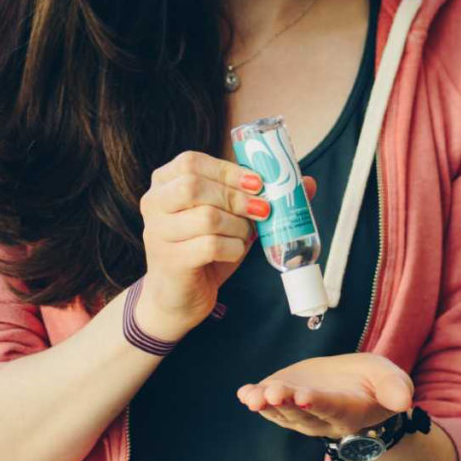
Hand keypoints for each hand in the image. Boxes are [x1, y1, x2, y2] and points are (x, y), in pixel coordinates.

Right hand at [137, 150, 315, 339]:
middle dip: (236, 197)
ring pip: (206, 217)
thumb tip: (307, 182)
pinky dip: (232, 248)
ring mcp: (157, 233)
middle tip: (262, 210)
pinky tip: (234, 252)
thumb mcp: (230, 219)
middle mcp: (153, 204)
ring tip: (244, 236)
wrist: (178, 298)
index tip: (257, 183)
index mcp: (164, 184)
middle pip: (195, 186)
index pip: (191, 162)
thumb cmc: (204, 251)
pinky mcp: (170, 260)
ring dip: (237, 226)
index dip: (228, 170)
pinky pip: (210, 246)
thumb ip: (259, 199)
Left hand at [235, 353, 413, 438]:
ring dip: (265, 403)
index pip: (330, 408)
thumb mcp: (392, 380)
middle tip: (273, 393)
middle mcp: (319, 417)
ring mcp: (298, 410)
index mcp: (347, 411)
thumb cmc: (376, 384)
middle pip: (300, 412)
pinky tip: (244, 393)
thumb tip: (404, 401)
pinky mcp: (284, 398)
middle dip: (285, 402)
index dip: (317, 402)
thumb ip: (395, 390)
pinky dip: (254, 398)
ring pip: (280, 411)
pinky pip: (267, 404)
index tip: (304, 396)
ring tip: (253, 396)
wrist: (357, 387)